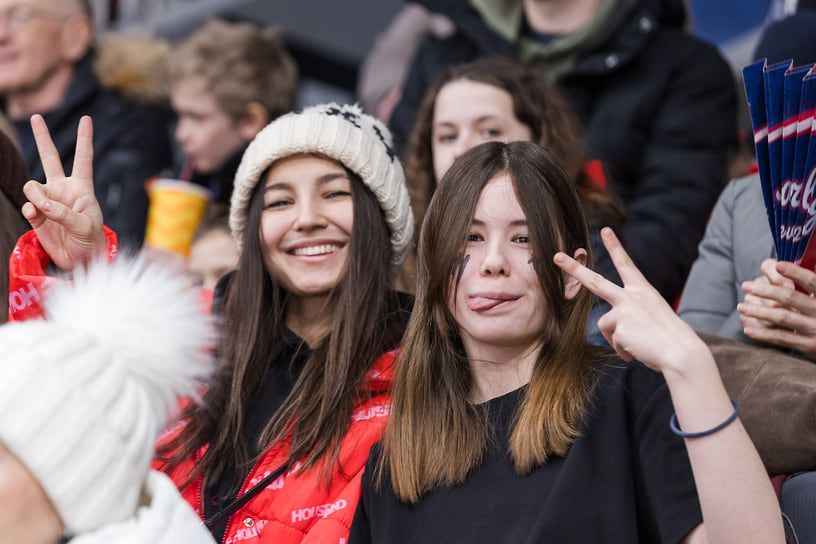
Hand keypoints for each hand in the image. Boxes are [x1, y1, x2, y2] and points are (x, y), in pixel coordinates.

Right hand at [21, 114, 105, 269]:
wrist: (80, 259)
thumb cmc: (91, 240)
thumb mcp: (86, 226)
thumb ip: (64, 213)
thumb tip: (42, 204)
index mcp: (82, 187)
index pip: (83, 158)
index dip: (84, 138)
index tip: (86, 119)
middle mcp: (63, 189)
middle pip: (50, 158)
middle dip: (42, 137)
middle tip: (36, 117)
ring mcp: (47, 200)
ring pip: (32, 185)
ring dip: (35, 195)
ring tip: (44, 208)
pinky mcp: (36, 214)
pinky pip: (27, 205)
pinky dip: (30, 210)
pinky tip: (35, 216)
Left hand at [554, 227, 707, 375]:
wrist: (681, 352)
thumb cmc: (670, 338)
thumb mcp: (652, 317)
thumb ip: (632, 316)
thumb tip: (617, 331)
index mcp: (643, 290)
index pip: (626, 264)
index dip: (615, 246)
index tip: (605, 230)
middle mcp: (632, 296)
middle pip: (595, 281)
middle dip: (574, 269)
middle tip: (556, 257)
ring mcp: (623, 310)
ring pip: (604, 324)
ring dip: (617, 339)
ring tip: (637, 346)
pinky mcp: (619, 326)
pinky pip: (613, 341)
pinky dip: (623, 350)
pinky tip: (637, 351)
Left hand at [739, 259, 815, 358]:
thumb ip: (809, 285)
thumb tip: (783, 265)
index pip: (813, 281)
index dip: (796, 272)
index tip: (778, 265)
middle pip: (790, 297)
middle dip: (765, 290)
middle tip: (745, 285)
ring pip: (782, 317)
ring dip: (758, 311)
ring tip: (740, 307)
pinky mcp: (809, 346)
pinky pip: (782, 338)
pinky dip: (763, 334)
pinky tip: (748, 330)